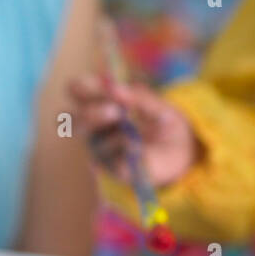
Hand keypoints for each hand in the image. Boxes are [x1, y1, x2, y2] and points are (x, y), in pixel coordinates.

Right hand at [67, 74, 200, 186]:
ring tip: (134, 137)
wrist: (182, 152)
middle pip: (72, 117)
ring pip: (92, 140)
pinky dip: (129, 153)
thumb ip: (139, 97)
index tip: (108, 88)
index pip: (76, 90)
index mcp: (99, 103)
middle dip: (92, 114)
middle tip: (116, 112)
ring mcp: (99, 148)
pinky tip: (139, 150)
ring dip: (114, 135)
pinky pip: (114, 160)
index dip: (84, 87)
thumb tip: (116, 88)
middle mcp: (93, 126)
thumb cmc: (162, 122)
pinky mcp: (113, 168)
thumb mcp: (158, 105)